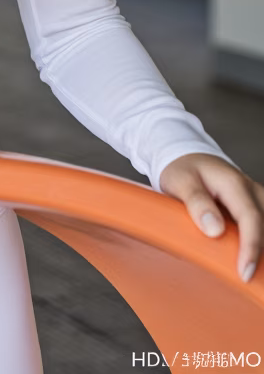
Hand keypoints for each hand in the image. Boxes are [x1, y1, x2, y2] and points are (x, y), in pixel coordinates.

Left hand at [157, 153, 262, 283]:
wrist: (187, 157)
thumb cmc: (182, 170)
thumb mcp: (181, 181)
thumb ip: (196, 203)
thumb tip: (215, 230)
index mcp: (234, 184)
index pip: (251, 218)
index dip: (251, 248)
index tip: (245, 273)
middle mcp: (251, 191)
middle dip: (261, 254)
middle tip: (249, 279)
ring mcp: (256, 199)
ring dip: (261, 249)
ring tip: (252, 272)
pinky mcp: (255, 208)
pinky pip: (262, 225)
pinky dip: (259, 243)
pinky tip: (253, 260)